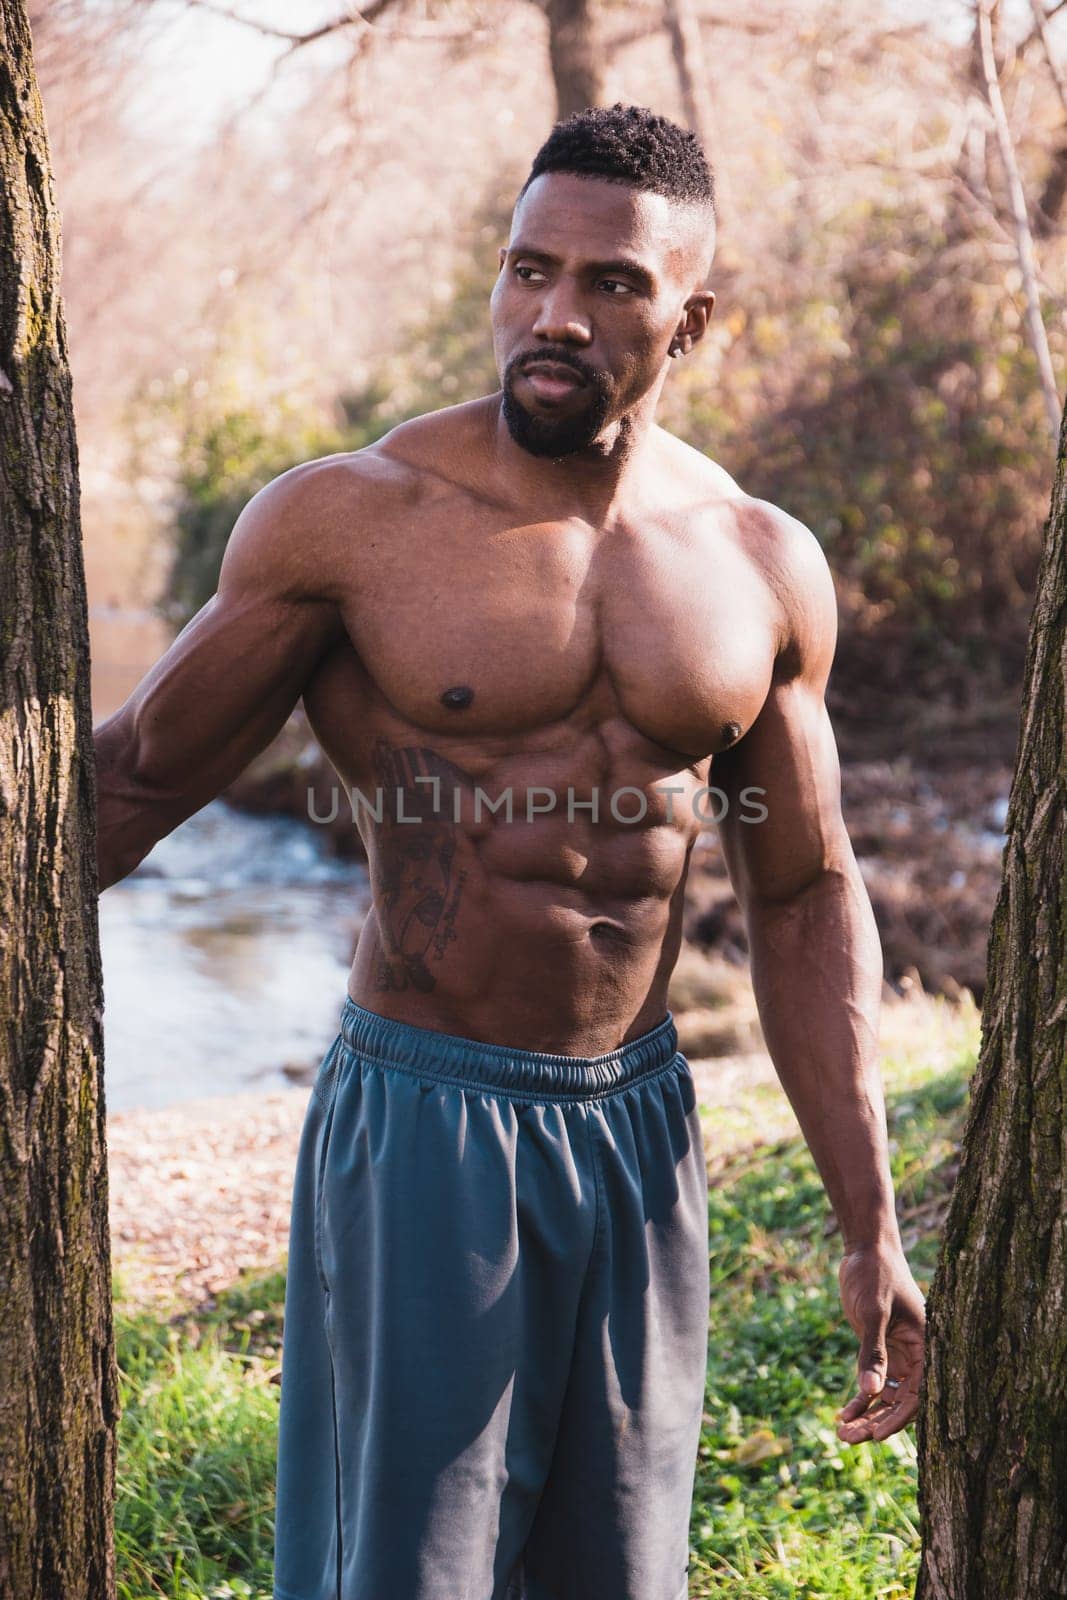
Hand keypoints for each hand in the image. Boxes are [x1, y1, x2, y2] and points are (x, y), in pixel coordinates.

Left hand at [835, 1242, 924, 1444]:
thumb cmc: (876, 1273)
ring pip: (885, 1397)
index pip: (918, 1395)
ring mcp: (897, 1353)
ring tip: (842, 1434)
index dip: (898, 1418)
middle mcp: (915, 1355)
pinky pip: (873, 1383)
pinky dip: (859, 1400)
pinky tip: (843, 1416)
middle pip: (900, 1402)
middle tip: (849, 1439)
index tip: (875, 1434)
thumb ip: (873, 1352)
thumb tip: (872, 1393)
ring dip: (866, 1416)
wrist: (866, 1248)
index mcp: (927, 1346)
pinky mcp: (880, 1349)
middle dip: (877, 1423)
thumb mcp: (873, 1312)